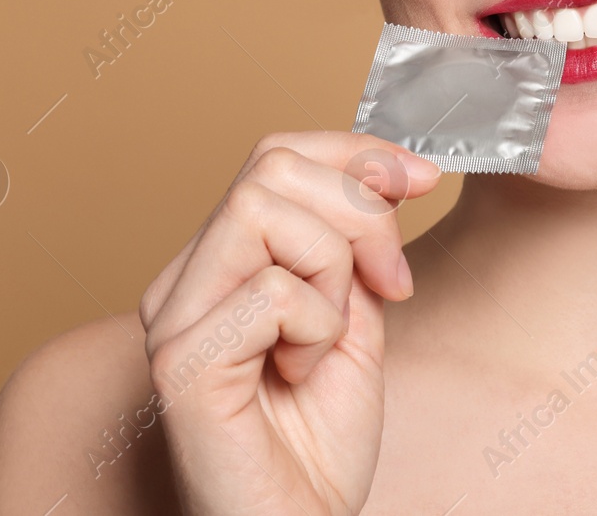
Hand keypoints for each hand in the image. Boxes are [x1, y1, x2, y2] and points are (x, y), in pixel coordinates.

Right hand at [139, 132, 440, 514]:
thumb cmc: (316, 442)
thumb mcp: (355, 315)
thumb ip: (357, 244)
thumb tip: (392, 167)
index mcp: (218, 263)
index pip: (276, 155)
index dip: (357, 153)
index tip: (423, 178)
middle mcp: (182, 280)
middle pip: (271, 166)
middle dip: (358, 209)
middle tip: (388, 282)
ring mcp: (173, 317)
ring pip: (264, 210)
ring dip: (330, 272)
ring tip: (324, 341)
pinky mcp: (181, 359)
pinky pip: (272, 290)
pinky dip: (315, 327)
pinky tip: (299, 375)